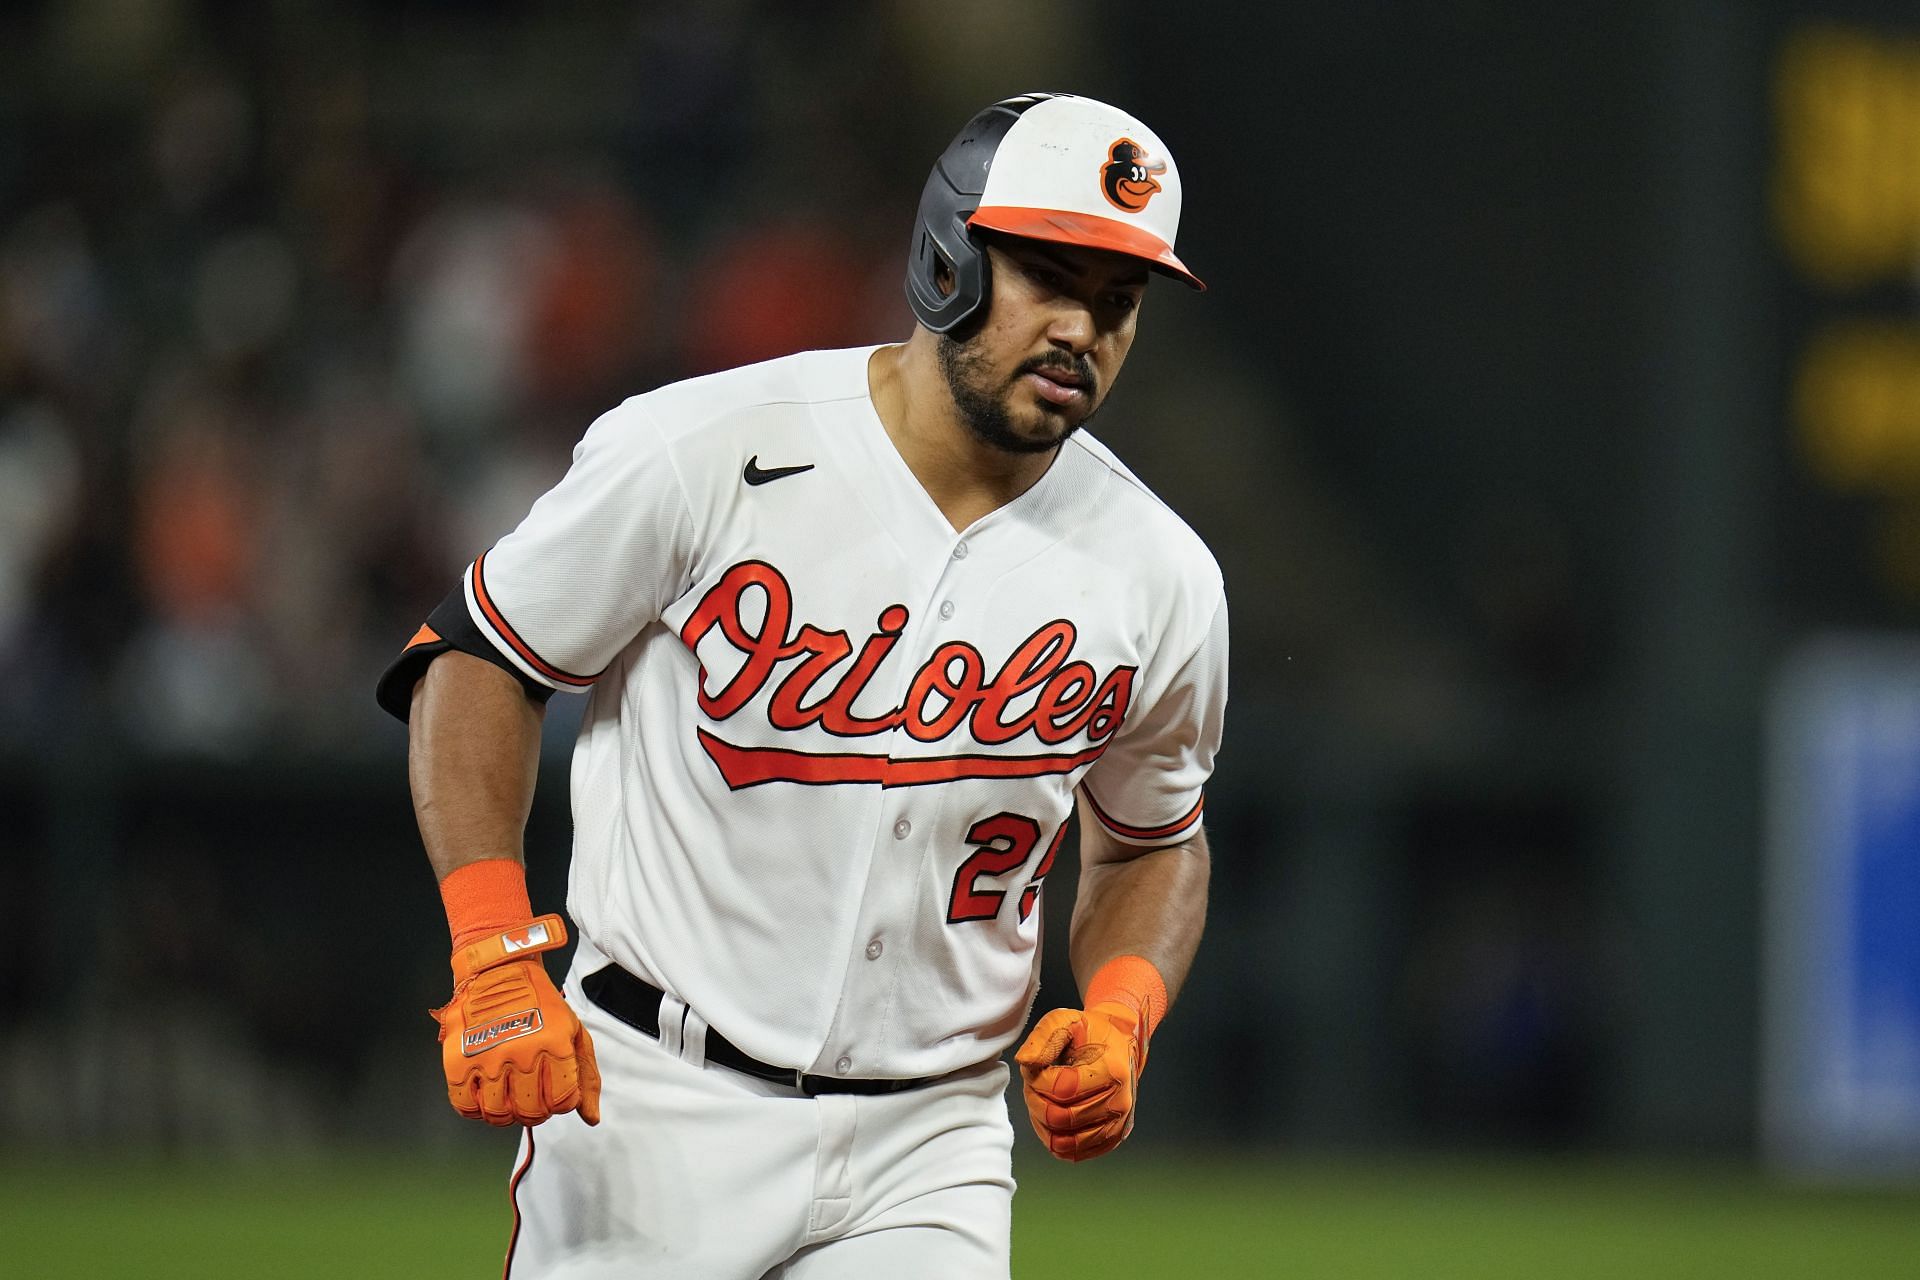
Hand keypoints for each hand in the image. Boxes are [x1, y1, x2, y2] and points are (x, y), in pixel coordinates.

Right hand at [434, 914, 601, 1126]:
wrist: (499, 970)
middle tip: (532, 1099)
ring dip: (506, 1114)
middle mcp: (521, 1051)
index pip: (563, 1101)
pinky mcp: (457, 1058)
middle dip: (536, 1112)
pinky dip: (474, 1110)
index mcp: (554, 1043)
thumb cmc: (540, 1003)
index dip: (562, 1103)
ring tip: (508, 1097)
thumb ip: (586, 1076)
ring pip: (498, 1113)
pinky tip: (484, 1096)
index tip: (556, 1092)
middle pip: (531, 1112)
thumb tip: (590, 1117)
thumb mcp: (573, 1031)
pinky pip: (464, 1105)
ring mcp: (487, 1056)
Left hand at [1013, 1000, 1142, 1161]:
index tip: (1037, 1067)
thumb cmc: (1088, 1033)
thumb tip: (1025, 1063)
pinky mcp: (1111, 1139)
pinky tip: (1051, 1116)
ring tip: (1043, 1098)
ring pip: (1063, 1142)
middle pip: (1059, 1118)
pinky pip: (1073, 1153)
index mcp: (1112, 1071)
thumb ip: (1042, 1038)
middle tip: (1034, 1084)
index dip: (1038, 1080)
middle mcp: (1119, 1103)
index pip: (1062, 1090)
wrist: (1119, 1044)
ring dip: (1042, 1121)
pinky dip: (1053, 1138)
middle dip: (1036, 1100)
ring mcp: (1117, 1125)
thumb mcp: (1064, 1020)